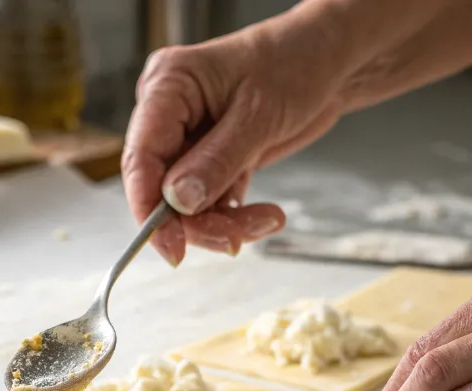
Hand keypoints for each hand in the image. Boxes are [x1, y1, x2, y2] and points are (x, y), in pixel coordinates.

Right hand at [123, 8, 353, 265]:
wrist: (331, 61)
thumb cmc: (295, 63)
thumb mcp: (258, 115)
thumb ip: (217, 160)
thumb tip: (178, 200)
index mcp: (168, 86)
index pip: (140, 156)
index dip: (148, 206)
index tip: (171, 246)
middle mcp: (171, 115)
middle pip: (161, 188)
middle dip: (198, 222)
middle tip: (236, 240)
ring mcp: (191, 140)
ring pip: (188, 204)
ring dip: (225, 224)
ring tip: (268, 220)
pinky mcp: (213, 159)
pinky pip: (212, 203)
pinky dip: (237, 218)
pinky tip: (266, 215)